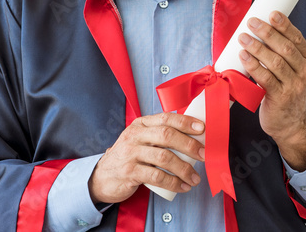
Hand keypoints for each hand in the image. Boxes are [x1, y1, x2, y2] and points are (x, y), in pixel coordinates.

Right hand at [88, 112, 205, 203]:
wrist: (102, 177)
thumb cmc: (130, 157)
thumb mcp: (141, 140)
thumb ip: (160, 136)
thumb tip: (195, 138)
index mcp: (141, 124)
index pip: (166, 118)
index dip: (186, 122)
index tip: (202, 129)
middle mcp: (135, 135)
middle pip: (167, 136)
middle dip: (189, 145)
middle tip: (203, 156)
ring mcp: (131, 153)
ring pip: (164, 157)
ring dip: (184, 169)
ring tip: (195, 178)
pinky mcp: (129, 172)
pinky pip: (156, 176)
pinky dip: (173, 182)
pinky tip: (182, 187)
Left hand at [238, 10, 305, 169]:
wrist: (289, 124)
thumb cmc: (285, 92)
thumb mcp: (291, 71)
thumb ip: (281, 54)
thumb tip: (259, 30)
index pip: (297, 39)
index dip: (284, 25)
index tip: (271, 13)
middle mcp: (305, 72)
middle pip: (286, 48)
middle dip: (268, 33)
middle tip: (252, 22)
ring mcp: (294, 86)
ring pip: (275, 62)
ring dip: (257, 48)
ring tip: (243, 38)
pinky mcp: (280, 98)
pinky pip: (266, 78)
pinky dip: (254, 66)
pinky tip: (244, 57)